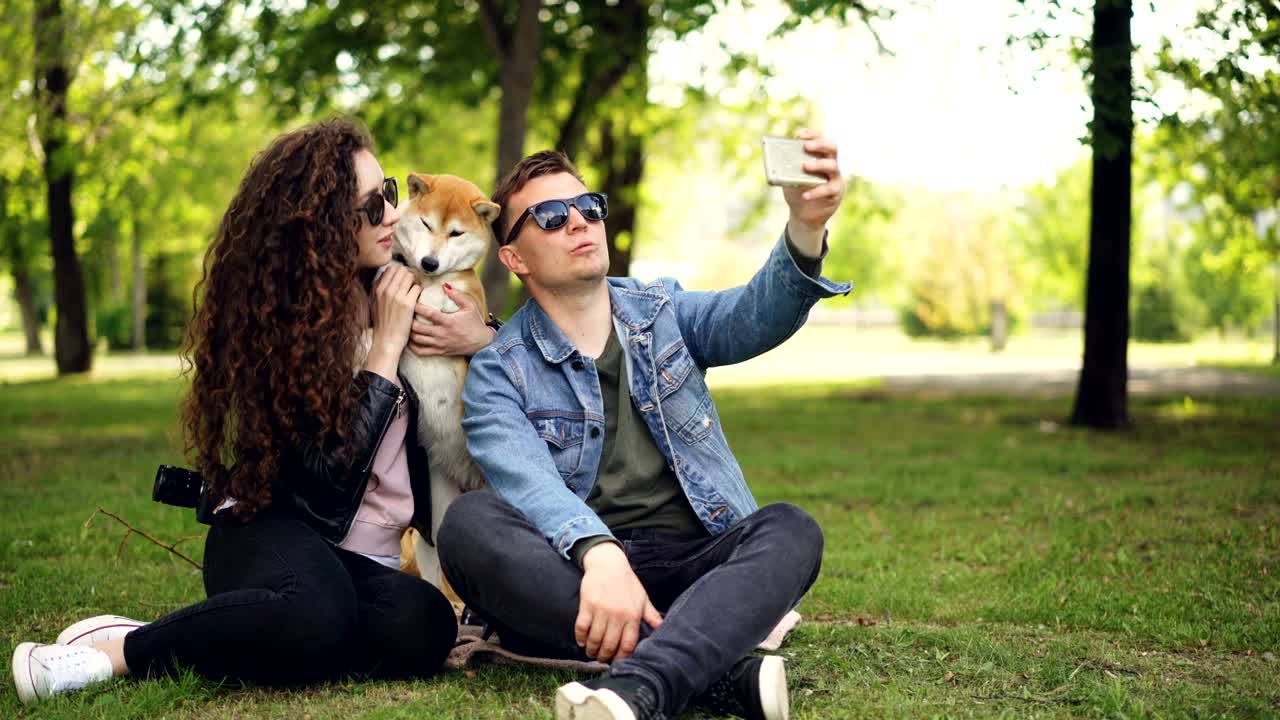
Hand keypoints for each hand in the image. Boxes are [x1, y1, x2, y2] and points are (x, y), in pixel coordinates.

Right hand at [366, 265, 420, 378]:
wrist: (386, 341)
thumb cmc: (383, 323)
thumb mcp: (375, 303)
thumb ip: (380, 288)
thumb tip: (388, 274)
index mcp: (377, 289)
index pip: (391, 268)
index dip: (399, 273)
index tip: (403, 281)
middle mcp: (386, 290)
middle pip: (402, 270)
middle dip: (408, 276)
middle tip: (410, 286)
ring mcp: (397, 296)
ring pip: (410, 276)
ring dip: (414, 282)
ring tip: (413, 292)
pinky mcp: (408, 304)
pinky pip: (417, 287)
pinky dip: (419, 292)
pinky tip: (416, 300)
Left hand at [408, 283, 495, 356]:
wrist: (482, 343)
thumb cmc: (475, 323)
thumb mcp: (470, 306)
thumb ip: (457, 295)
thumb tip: (444, 285)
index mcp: (449, 321)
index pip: (428, 314)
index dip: (417, 307)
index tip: (410, 299)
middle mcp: (442, 334)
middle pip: (418, 328)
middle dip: (408, 320)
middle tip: (403, 312)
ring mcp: (440, 344)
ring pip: (417, 340)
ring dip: (408, 332)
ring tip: (404, 324)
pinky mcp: (440, 352)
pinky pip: (421, 352)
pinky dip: (412, 346)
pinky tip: (409, 339)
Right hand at [576, 542, 663, 661]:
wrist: (608, 563)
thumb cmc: (627, 582)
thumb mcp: (643, 598)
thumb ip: (652, 615)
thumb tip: (662, 628)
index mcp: (632, 616)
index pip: (627, 645)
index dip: (621, 657)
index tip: (617, 661)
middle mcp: (618, 615)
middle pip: (609, 645)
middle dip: (604, 656)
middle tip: (602, 659)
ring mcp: (601, 611)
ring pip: (595, 639)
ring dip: (592, 650)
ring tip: (592, 652)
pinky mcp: (587, 605)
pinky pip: (581, 627)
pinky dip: (580, 638)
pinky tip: (582, 642)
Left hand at [782, 129, 844, 254]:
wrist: (804, 215)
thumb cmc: (797, 191)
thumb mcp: (790, 177)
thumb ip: (788, 168)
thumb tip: (779, 160)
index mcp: (819, 156)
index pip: (820, 139)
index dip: (812, 134)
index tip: (800, 135)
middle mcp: (830, 164)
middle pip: (832, 148)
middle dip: (819, 144)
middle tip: (806, 146)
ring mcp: (835, 178)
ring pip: (832, 166)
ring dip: (819, 164)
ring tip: (805, 166)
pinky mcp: (836, 193)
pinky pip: (828, 190)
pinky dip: (816, 192)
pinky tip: (805, 195)